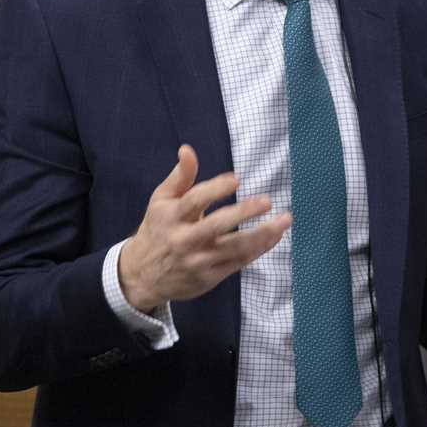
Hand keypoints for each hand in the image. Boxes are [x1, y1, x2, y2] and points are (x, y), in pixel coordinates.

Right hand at [119, 145, 290, 311]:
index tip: (236, 179)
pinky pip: (238, 262)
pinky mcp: (209, 277)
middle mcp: (184, 239)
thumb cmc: (158, 229)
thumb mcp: (161, 200)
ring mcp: (198, 260)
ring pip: (233, 247)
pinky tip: (274, 236)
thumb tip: (187, 149)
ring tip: (284, 221)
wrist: (143, 275)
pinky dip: (258, 249)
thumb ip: (180, 176)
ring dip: (262, 234)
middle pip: (216, 225)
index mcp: (171, 216)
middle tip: (267, 201)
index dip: (215, 188)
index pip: (194, 200)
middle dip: (243, 212)